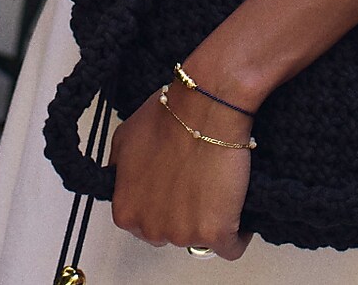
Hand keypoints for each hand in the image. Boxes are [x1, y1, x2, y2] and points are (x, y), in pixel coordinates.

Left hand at [109, 82, 253, 260]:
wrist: (204, 109)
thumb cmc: (170, 117)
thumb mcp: (125, 138)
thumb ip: (119, 169)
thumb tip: (121, 178)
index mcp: (126, 210)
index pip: (142, 224)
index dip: (160, 203)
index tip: (173, 191)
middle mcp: (151, 227)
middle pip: (170, 233)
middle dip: (181, 214)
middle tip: (195, 186)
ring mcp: (183, 234)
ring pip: (199, 239)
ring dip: (209, 220)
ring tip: (218, 189)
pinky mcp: (215, 233)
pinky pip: (231, 248)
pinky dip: (237, 234)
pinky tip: (238, 213)